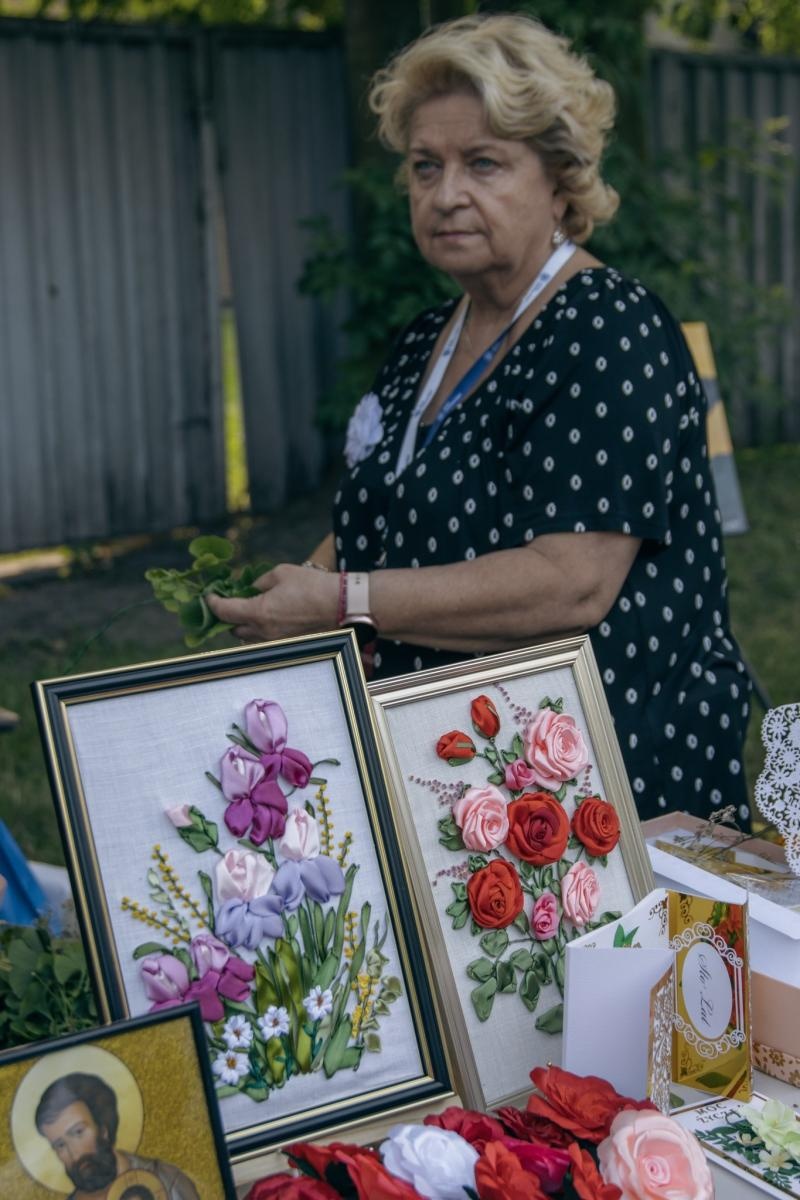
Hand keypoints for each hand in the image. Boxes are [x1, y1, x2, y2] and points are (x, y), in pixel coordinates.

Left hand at [207, 564, 339, 643]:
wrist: (340, 603)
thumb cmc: (311, 584)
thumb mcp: (280, 573)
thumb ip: (259, 582)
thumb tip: (251, 588)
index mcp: (258, 612)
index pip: (224, 612)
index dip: (213, 603)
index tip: (209, 595)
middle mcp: (263, 631)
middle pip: (233, 629)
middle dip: (228, 616)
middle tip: (229, 601)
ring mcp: (275, 640)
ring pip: (248, 637)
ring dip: (243, 624)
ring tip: (247, 609)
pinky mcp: (287, 643)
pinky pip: (264, 639)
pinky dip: (259, 629)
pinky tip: (266, 616)